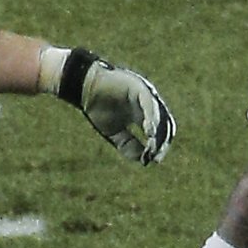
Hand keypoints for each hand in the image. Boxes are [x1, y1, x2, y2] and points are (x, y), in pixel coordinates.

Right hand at [49, 48, 174, 164]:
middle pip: (163, 124)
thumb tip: (143, 161)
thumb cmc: (98, 108)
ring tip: (153, 147)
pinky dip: (151, 118)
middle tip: (157, 155)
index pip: (158, 132)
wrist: (84, 89)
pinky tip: (149, 132)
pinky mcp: (139, 87)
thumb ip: (128, 145)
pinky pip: (150, 104)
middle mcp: (147, 105)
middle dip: (162, 141)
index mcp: (142, 115)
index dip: (159, 146)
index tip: (155, 160)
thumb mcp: (114, 133)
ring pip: (159, 115)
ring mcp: (145, 95)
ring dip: (157, 132)